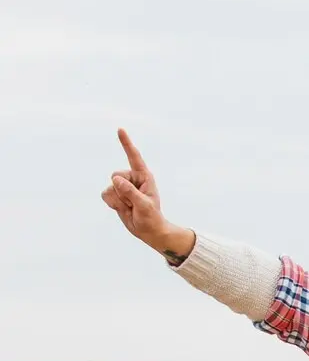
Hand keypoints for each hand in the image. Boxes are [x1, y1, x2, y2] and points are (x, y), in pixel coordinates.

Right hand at [101, 130, 194, 258]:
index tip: (120, 129)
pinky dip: (112, 204)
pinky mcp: (115, 194)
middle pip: (116, 175)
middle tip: (134, 203)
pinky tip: (123, 208)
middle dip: (122, 192)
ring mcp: (122, 186)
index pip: (134, 157)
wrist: (148, 231)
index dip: (126, 143)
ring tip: (130, 207)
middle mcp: (132, 178)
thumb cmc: (151, 217)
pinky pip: (105, 195)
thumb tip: (115, 179)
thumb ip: (130, 192)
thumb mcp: (143, 205)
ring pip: (109, 187)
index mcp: (144, 176)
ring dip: (118, 200)